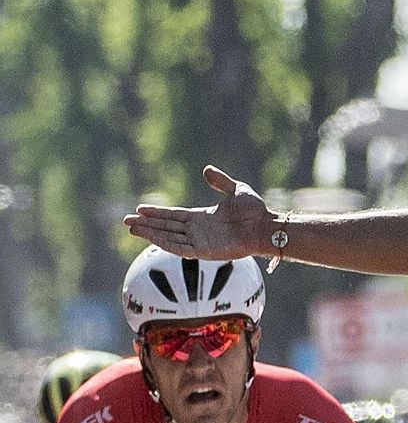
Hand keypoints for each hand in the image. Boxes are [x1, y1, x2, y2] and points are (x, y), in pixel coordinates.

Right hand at [123, 165, 274, 259]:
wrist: (265, 226)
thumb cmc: (254, 211)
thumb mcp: (236, 190)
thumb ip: (221, 181)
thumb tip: (207, 170)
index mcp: (202, 217)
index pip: (173, 216)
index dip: (157, 213)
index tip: (139, 209)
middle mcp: (198, 231)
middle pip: (166, 227)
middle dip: (146, 224)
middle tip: (126, 220)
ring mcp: (200, 242)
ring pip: (169, 238)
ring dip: (150, 233)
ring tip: (132, 228)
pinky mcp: (205, 252)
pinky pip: (180, 249)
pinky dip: (165, 243)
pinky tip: (151, 237)